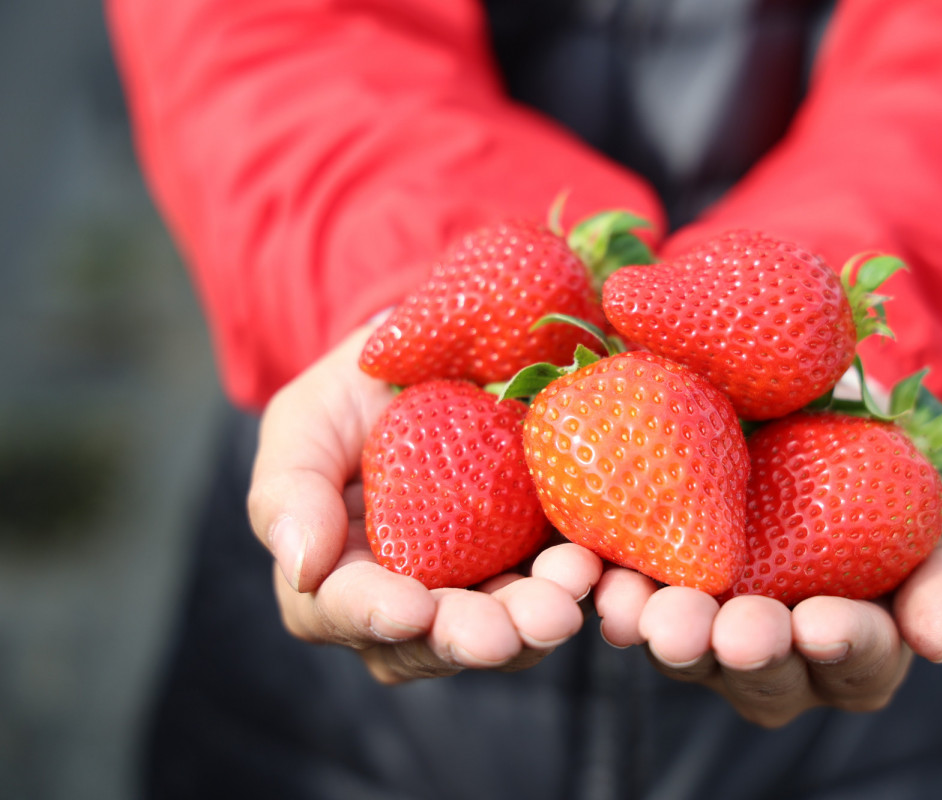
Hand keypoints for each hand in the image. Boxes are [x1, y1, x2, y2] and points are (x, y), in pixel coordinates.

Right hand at [246, 325, 586, 682]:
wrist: (434, 361)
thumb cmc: (352, 395)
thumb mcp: (304, 422)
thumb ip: (288, 491)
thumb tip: (301, 568)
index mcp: (337, 578)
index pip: (344, 612)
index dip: (375, 615)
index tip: (411, 610)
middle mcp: (408, 601)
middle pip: (432, 642)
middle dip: (470, 636)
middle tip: (504, 631)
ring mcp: (477, 588)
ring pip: (502, 631)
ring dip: (532, 621)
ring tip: (564, 592)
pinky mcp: (534, 563)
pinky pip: (556, 590)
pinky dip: (573, 585)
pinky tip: (589, 565)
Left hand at [582, 476, 941, 727]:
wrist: (823, 410)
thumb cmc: (899, 471)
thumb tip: (938, 645)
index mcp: (859, 645)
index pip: (859, 664)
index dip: (845, 647)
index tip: (823, 621)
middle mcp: (783, 655)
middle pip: (765, 679)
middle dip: (748, 654)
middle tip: (735, 631)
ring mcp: (714, 628)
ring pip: (689, 654)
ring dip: (670, 635)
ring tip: (654, 612)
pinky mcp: (656, 586)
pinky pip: (630, 601)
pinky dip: (611, 590)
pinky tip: (599, 574)